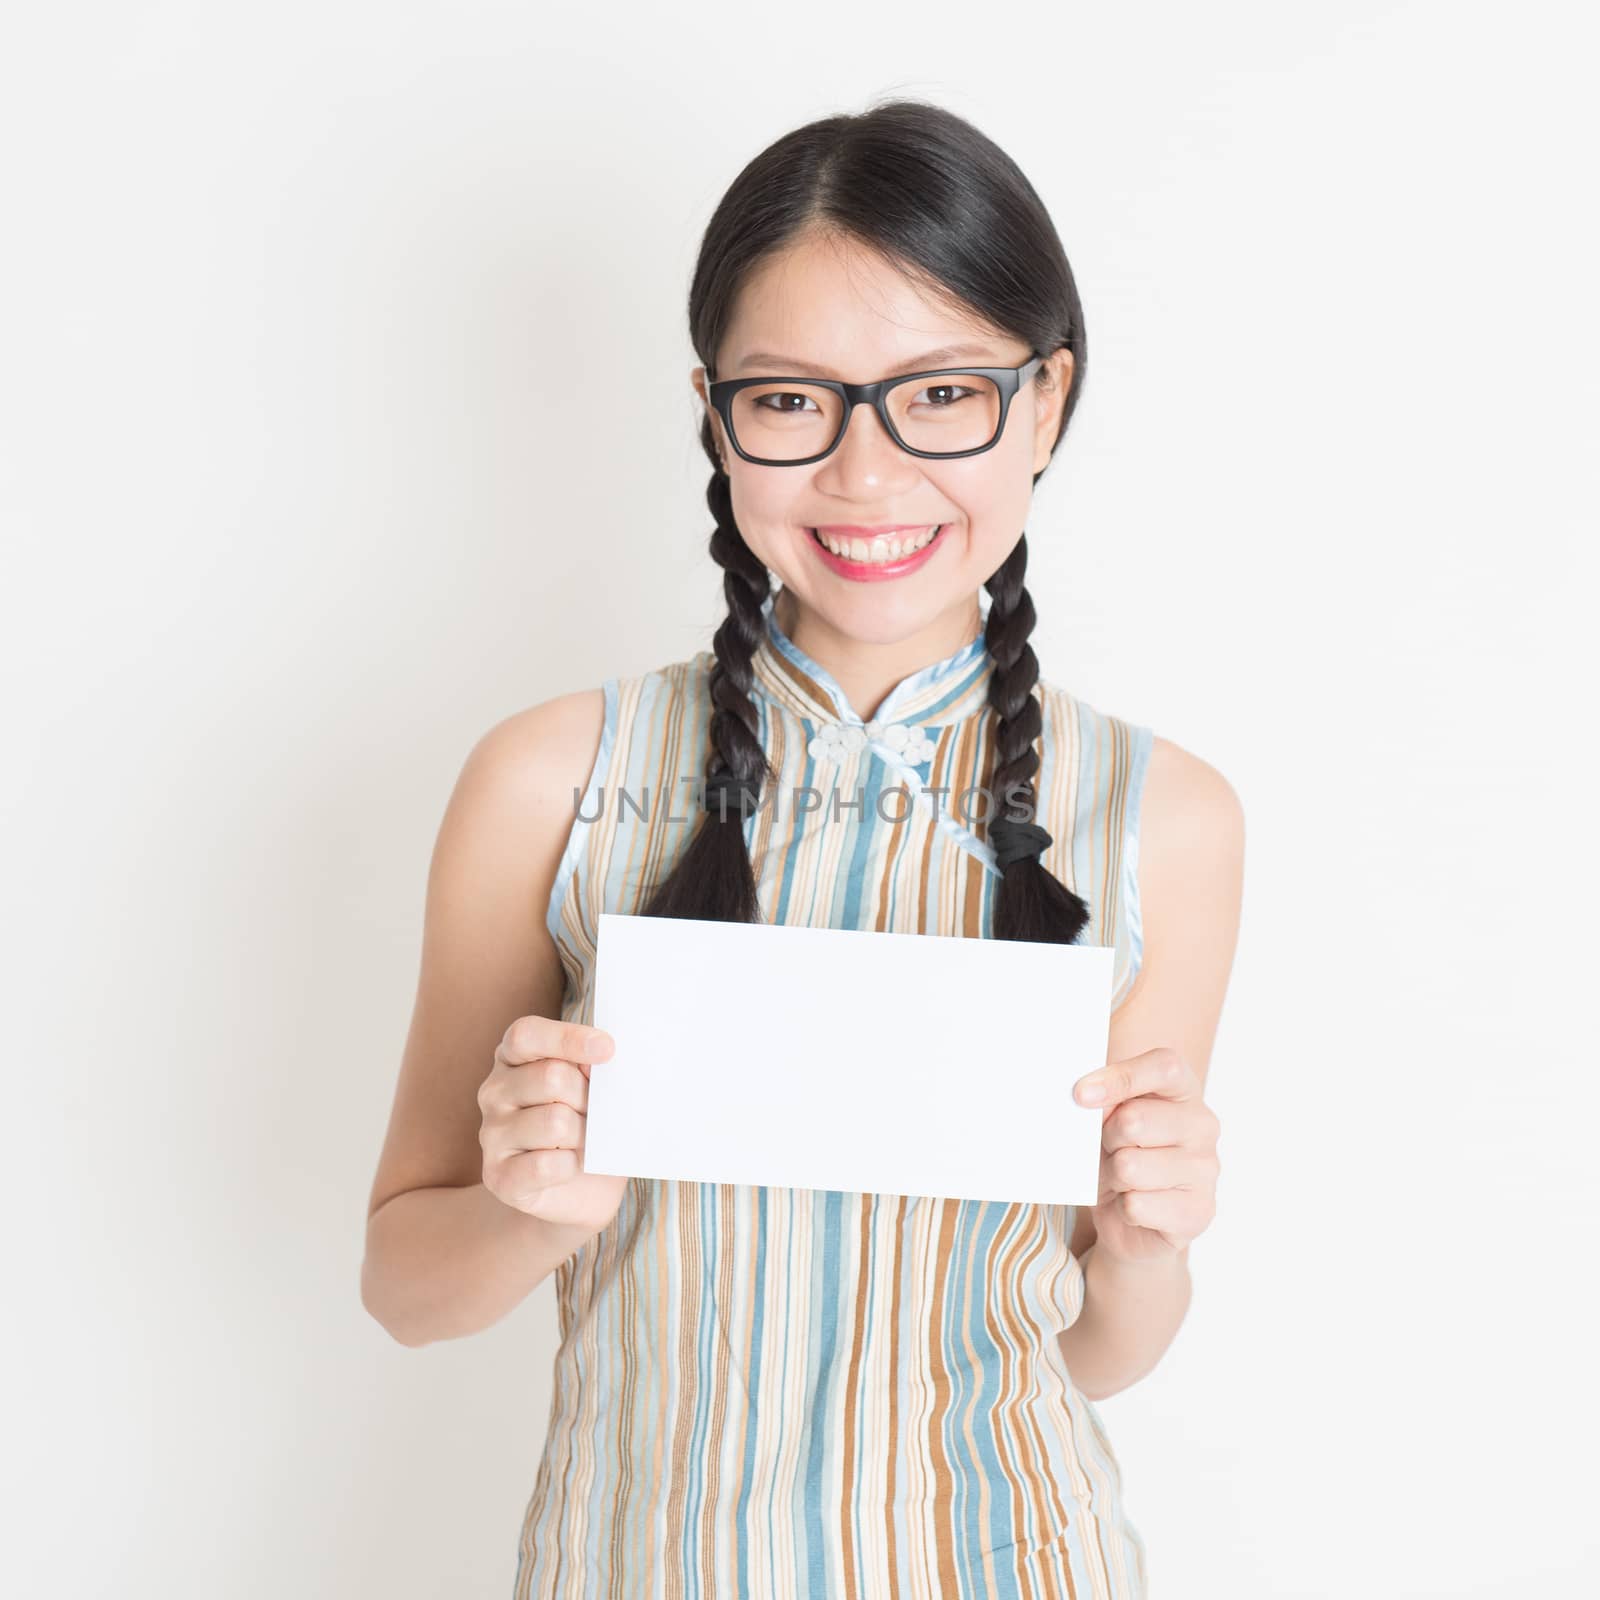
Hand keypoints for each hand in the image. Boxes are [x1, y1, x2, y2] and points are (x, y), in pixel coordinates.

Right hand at [479, 1014, 625, 1233]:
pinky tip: (572, 1165)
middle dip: (588, 1097)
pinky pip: (546, 1165)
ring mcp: (491, 1134)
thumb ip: (592, 1068)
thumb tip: (603, 1057)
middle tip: (598, 1113)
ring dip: (584, 1135)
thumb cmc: (589, 1124)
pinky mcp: (497, 1176)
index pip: (526, 1035)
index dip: (566, 1038)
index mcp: (512, 1058)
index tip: (607, 1048)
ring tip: (586, 1141)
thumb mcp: (593, 1087)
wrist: (582, 1189)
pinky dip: (572, 1166)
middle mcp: (494, 1092)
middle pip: (551, 1077)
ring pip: (554, 1122)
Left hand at [1073, 1046, 1219, 1266]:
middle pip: (1134, 1120)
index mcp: (1183, 1090)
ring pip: (1129, 1167)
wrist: (1133, 1220)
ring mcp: (1206, 1170)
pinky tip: (1134, 1205)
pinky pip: (1136, 1205)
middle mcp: (1202, 1125)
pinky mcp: (1198, 1211)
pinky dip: (1123, 1208)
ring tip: (1122, 1179)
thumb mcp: (1106, 1118)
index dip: (1120, 1078)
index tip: (1081, 1094)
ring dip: (1112, 1177)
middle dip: (1107, 1138)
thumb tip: (1085, 1096)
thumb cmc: (1119, 1154)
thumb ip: (1102, 1099)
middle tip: (1111, 1148)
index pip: (1164, 1067)